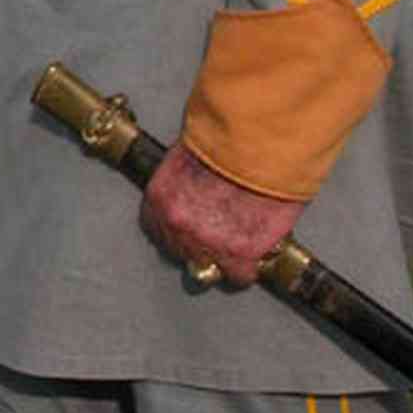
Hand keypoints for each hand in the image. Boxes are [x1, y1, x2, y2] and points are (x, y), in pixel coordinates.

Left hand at [140, 142, 303, 288]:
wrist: (257, 142)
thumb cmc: (226, 138)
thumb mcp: (188, 153)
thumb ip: (183, 180)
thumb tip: (192, 191)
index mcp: (161, 196)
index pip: (155, 227)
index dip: (174, 228)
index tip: (185, 228)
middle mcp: (177, 223)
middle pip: (181, 250)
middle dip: (196, 243)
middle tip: (214, 234)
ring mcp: (207, 243)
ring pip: (209, 268)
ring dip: (221, 257)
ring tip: (235, 243)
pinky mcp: (239, 254)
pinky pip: (239, 274)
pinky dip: (248, 268)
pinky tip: (254, 256)